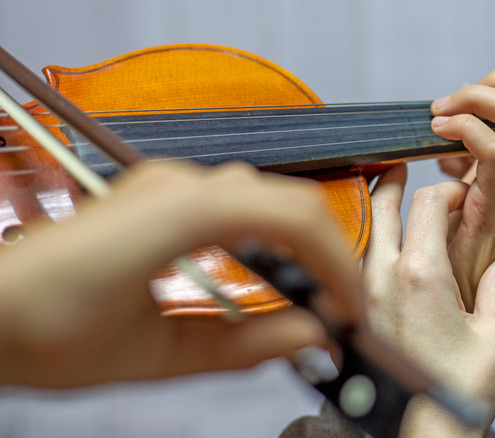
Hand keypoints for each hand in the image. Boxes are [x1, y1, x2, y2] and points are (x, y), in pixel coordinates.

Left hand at [0, 161, 360, 387]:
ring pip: (267, 196)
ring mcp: (169, 186)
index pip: (292, 218)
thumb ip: (242, 347)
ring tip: (310, 293)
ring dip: (300, 242)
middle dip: (327, 253)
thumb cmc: (44, 329)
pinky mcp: (162, 198)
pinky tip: (268, 272)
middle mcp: (177, 187)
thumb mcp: (153, 356)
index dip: (336, 262)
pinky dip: (269, 235)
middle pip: (288, 199)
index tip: (348, 307)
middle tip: (338, 306)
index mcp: (178, 215)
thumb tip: (308, 337)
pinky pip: (238, 203)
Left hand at [362, 165, 494, 436]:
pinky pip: (360, 262)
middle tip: (400, 167)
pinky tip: (386, 247)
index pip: (428, 202)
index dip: (449, 188)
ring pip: (365, 233)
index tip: (464, 193)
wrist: (421, 433)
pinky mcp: (357, 313)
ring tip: (392, 198)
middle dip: (392, 181)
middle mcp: (384, 278)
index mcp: (422, 275)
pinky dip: (371, 242)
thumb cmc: (459, 393)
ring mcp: (365, 295)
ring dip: (379, 210)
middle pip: (382, 206)